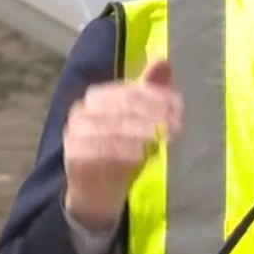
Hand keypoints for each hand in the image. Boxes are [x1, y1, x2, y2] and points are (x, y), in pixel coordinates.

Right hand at [61, 58, 181, 231]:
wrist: (95, 194)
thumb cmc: (121, 152)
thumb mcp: (139, 121)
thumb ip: (149, 92)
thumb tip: (163, 60)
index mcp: (98, 96)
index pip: (130, 90)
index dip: (157, 97)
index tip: (180, 107)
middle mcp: (82, 110)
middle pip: (124, 107)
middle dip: (155, 115)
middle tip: (178, 126)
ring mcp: (75, 133)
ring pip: (115, 128)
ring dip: (145, 133)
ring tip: (167, 140)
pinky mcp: (74, 156)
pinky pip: (103, 150)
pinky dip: (126, 151)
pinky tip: (144, 155)